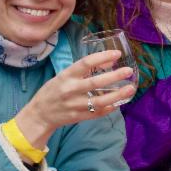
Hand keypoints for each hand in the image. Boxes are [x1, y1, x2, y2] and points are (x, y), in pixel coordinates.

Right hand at [16, 50, 134, 146]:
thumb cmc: (53, 91)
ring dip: (117, 95)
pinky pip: (98, 112)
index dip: (102, 57)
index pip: (85, 63)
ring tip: (130, 88)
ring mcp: (74, 105)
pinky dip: (110, 108)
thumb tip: (110, 62)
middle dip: (114, 76)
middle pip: (95, 82)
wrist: (39, 114)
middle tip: (129, 71)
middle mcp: (70, 90)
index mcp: (66, 76)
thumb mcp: (64, 76)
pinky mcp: (78, 116)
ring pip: (100, 100)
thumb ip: (85, 70)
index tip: (117, 54)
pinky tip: (120, 103)